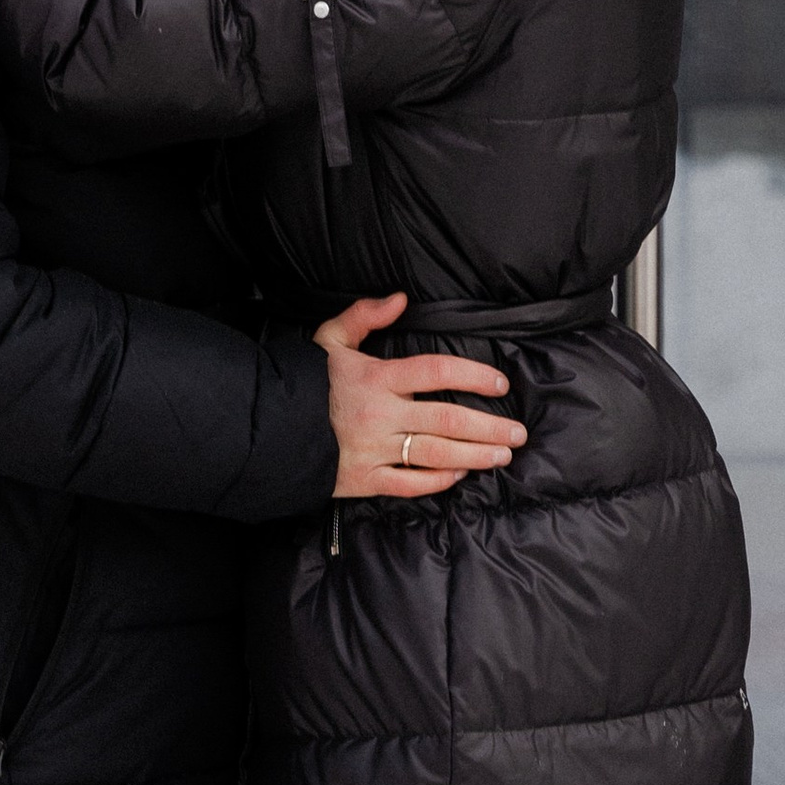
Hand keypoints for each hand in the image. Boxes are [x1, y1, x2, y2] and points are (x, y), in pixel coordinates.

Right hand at [317, 293, 521, 500]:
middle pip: (447, 420)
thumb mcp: (328, 339)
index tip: (499, 384)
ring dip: (475, 456)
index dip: (473, 376)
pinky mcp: (364, 479)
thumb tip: (400, 299)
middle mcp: (380, 415)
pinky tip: (458, 474)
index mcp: (376, 378)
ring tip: (502, 456)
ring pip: (436, 455)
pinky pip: (409, 484)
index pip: (436, 372)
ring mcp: (374, 450)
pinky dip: (437, 481)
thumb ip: (363, 316)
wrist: (267, 427)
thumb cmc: (303, 381)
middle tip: (517, 432)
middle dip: (489, 427)